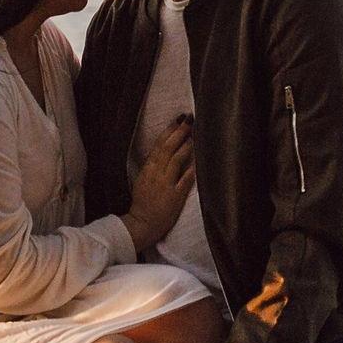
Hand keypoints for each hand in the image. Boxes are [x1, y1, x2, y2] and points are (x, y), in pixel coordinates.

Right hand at [125, 112, 195, 251]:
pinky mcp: (175, 197)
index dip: (169, 130)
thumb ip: (155, 165)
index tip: (179, 119)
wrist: (142, 224)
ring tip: (195, 134)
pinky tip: (200, 160)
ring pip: (176, 160)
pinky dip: (192, 169)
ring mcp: (165, 185)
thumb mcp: (144, 179)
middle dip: (179, 132)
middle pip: (168, 148)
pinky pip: (185, 180)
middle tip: (190, 119)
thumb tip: (166, 149)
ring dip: (186, 146)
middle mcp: (156, 174)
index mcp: (148, 169)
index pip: (159, 145)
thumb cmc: (144, 202)